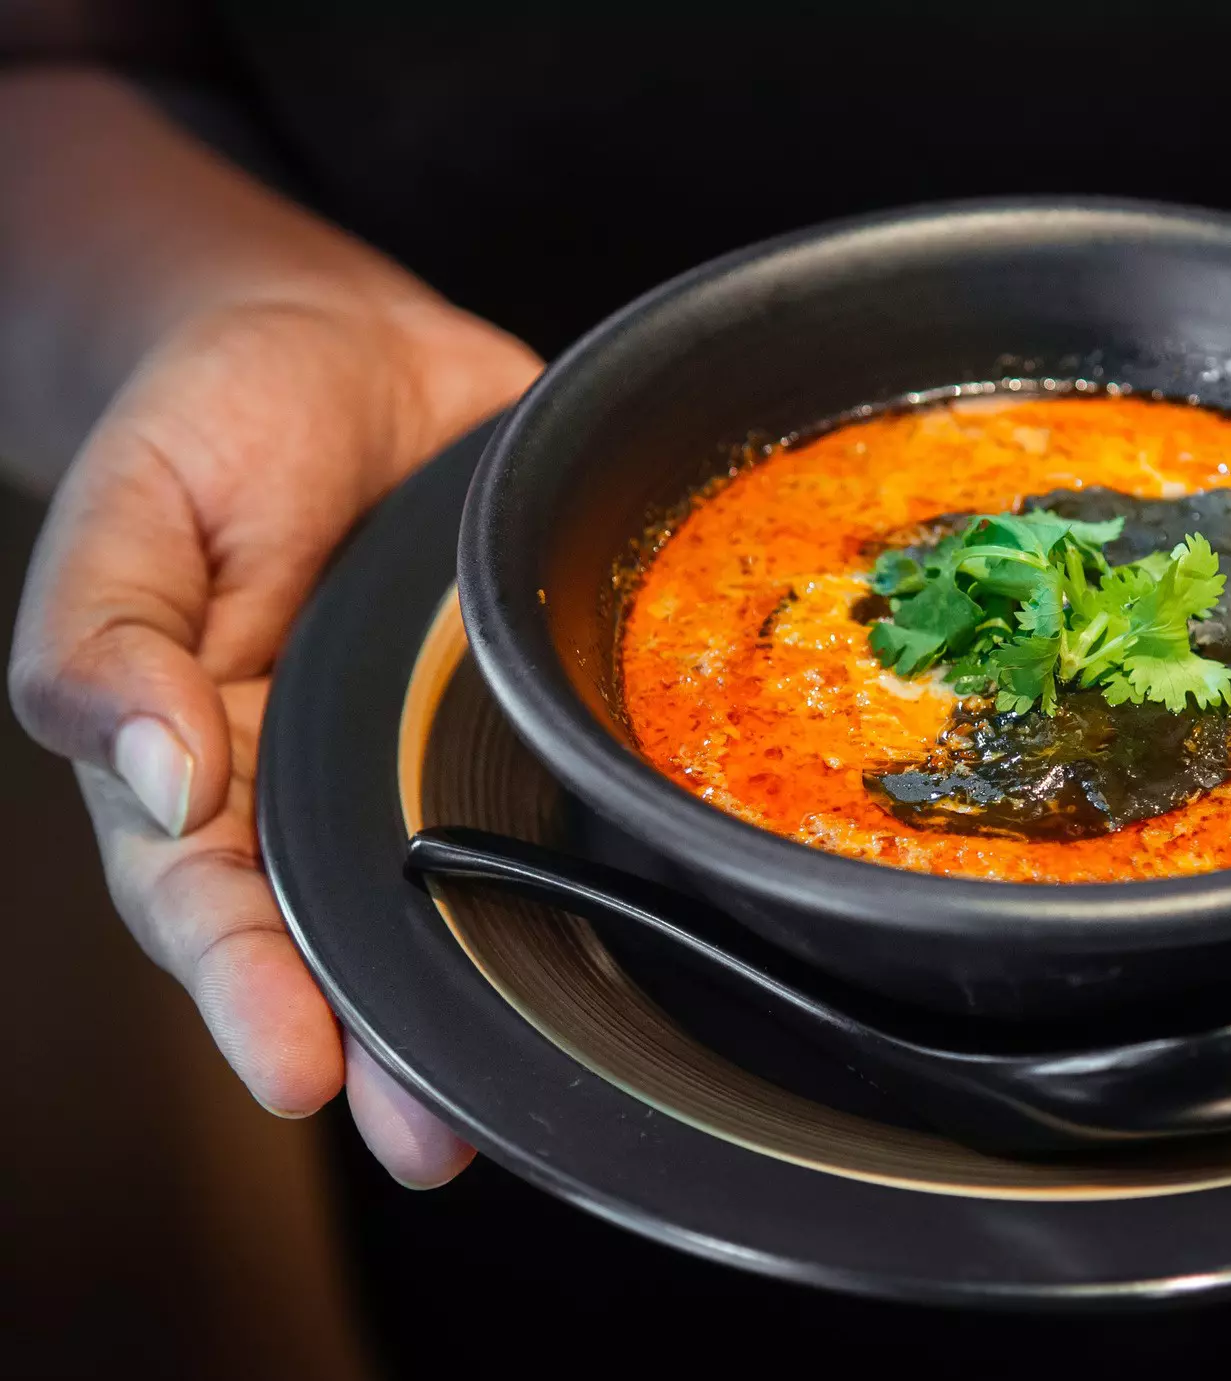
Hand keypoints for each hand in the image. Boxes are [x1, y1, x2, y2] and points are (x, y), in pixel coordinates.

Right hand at [10, 291, 540, 1183]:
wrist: (336, 339)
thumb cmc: (211, 426)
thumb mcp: (129, 508)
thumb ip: (108, 640)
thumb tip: (154, 767)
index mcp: (203, 759)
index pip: (208, 903)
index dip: (249, 992)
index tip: (300, 1070)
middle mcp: (315, 784)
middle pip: (337, 941)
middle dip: (384, 1048)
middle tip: (432, 1139)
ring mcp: (422, 755)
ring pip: (453, 899)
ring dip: (487, 999)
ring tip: (530, 1100)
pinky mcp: (516, 713)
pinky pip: (549, 795)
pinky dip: (584, 863)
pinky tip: (624, 924)